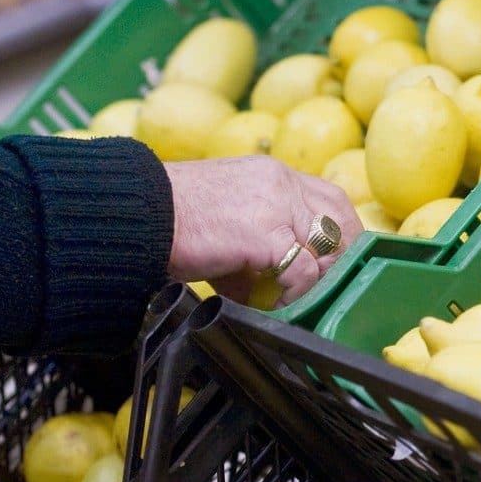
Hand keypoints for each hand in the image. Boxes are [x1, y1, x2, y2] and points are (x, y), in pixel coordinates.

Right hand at [163, 156, 362, 305]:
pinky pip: (301, 272)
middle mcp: (281, 183)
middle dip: (340, 258)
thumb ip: (255, 248)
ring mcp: (276, 205)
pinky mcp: (264, 233)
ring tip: (303, 300)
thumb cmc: (172, 222)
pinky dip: (296, 295)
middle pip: (340, 219)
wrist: (139, 215)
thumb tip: (268, 292)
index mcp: (273, 174)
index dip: (341, 234)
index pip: (331, 198)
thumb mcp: (225, 222)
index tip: (336, 264)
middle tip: (326, 287)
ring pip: (327, 246)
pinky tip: (279, 307)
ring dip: (320, 279)